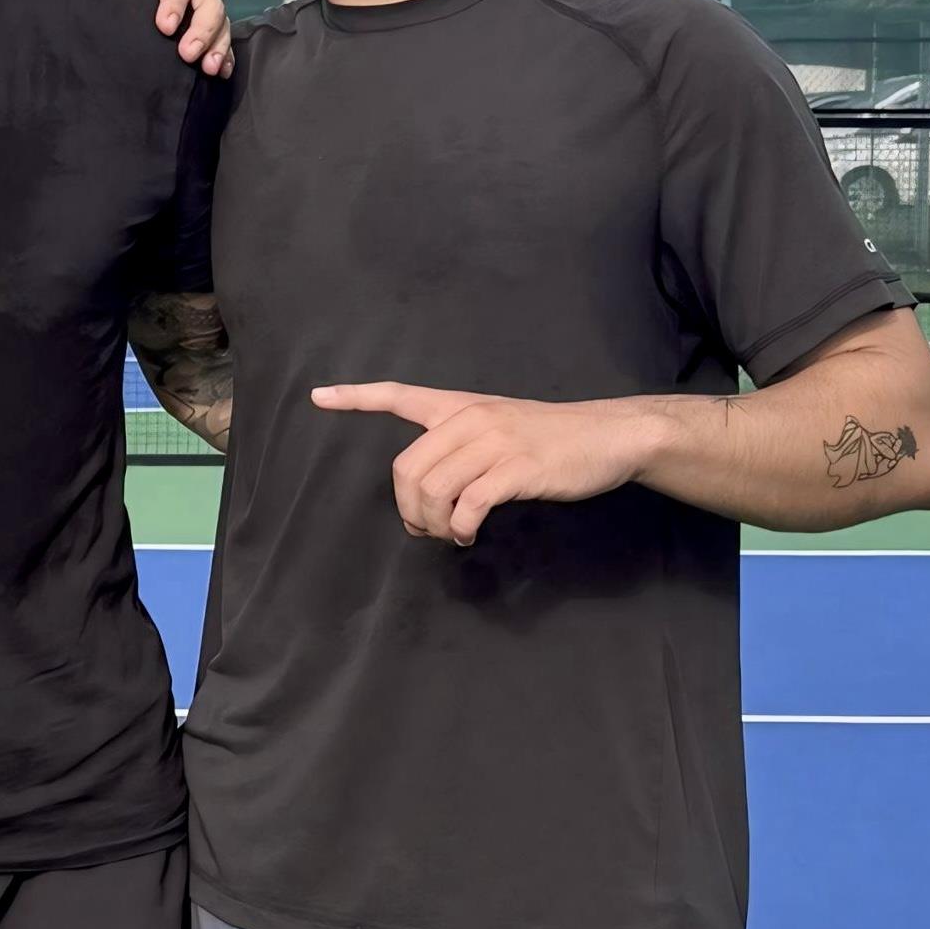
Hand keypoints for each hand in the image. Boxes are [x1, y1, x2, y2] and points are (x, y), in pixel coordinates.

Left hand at [72, 0, 234, 75]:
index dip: (175, 0)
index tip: (166, 26)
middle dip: (203, 27)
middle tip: (189, 54)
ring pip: (218, 17)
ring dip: (217, 42)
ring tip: (209, 67)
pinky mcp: (199, 19)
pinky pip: (220, 34)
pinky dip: (225, 52)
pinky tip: (220, 71)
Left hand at [312, 381, 663, 545]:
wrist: (610, 435)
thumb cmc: (550, 440)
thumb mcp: (499, 429)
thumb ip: (459, 453)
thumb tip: (423, 501)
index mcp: (461, 407)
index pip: (401, 395)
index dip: (357, 397)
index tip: (319, 397)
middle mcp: (471, 419)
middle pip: (407, 469)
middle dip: (408, 509)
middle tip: (427, 529)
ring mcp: (494, 442)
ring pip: (432, 490)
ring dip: (433, 524)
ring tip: (451, 533)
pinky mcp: (517, 469)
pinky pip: (467, 505)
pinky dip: (460, 527)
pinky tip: (468, 533)